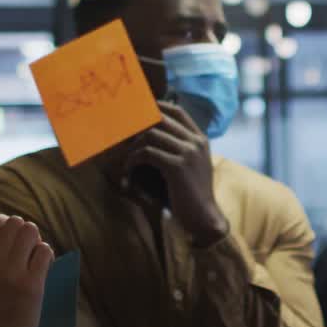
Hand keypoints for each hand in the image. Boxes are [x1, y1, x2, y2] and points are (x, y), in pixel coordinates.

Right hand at [0, 214, 53, 326]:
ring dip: (38, 243)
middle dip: (26, 233)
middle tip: (27, 253)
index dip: (8, 224)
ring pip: (31, 233)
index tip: (13, 240)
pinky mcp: (31, 286)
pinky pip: (45, 251)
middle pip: (15, 223)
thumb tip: (10, 229)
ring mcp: (11, 275)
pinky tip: (43, 271)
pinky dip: (47, 256)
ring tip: (35, 262)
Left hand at [123, 101, 227, 244]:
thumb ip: (178, 149)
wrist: (204, 218)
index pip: (177, 111)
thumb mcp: (191, 166)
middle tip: (122, 138)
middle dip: (137, 127)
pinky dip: (132, 161)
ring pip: (150, 134)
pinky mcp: (177, 166)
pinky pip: (146, 153)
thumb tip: (148, 136)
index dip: (156, 108)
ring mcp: (188, 153)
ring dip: (132, 147)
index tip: (137, 114)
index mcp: (200, 139)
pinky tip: (128, 172)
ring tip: (126, 161)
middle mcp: (196, 142)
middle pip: (160, 119)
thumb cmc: (192, 195)